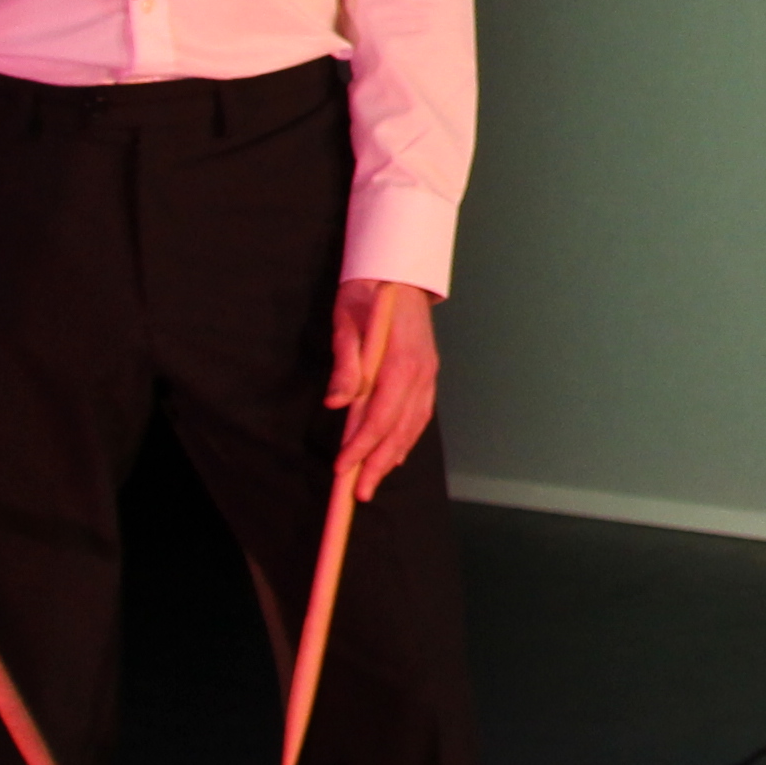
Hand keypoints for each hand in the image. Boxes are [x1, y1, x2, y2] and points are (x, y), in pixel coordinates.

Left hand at [327, 280, 440, 504]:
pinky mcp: (427, 375)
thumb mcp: (347, 321)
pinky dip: (407, 438)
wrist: (400, 272)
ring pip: (414, 425)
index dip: (362, 444)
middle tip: (358, 492)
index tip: (342, 467)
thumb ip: (345, 363)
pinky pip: (420, 414)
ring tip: (374, 481)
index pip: (382, 414)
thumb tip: (337, 402)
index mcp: (402, 360)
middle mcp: (422, 372)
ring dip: (393, 456)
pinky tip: (395, 454)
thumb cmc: (368, 294)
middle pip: (401, 428)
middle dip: (379, 462)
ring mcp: (428, 374)